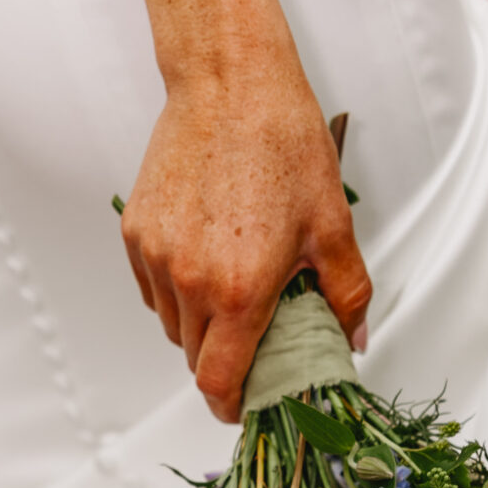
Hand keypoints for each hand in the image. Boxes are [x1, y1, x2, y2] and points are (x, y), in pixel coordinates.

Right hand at [120, 37, 370, 424]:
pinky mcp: (136, 232)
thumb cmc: (280, 141)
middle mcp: (189, 280)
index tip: (244, 405)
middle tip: (256, 337)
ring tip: (233, 286)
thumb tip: (351, 338)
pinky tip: (207, 258)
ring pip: (172, 325)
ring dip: (200, 325)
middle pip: (195, 359)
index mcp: (239, 290)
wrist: (228, 82)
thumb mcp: (332, 225)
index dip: (231, 405)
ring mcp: (156, 256)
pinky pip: (153, 288)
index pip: (218, 382)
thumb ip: (346, 294)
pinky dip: (177, 291)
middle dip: (224, 361)